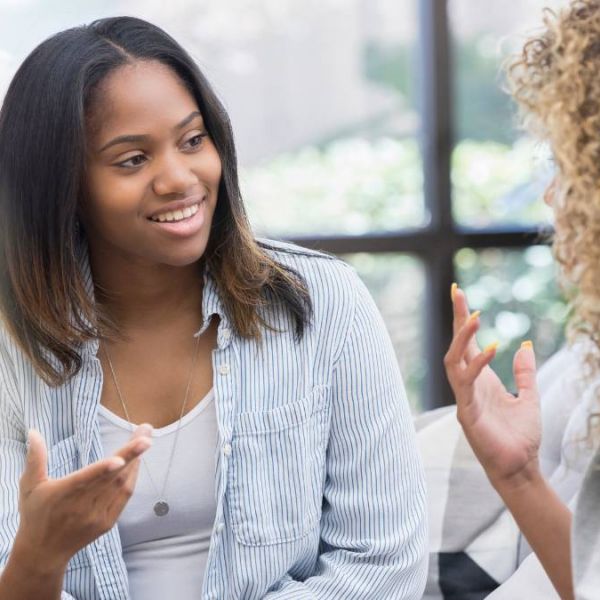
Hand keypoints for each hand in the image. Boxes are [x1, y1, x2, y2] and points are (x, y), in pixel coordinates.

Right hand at [13, 423, 153, 571]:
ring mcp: (98, 516)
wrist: (44, 553)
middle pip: (112, 477)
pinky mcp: (108, 522)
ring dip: (135, 461)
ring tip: (144, 439)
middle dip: (131, 452)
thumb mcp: (30, 486)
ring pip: (122, 485)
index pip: (87, 480)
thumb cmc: (35, 514)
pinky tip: (137, 462)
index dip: (103, 469)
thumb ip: (35, 458)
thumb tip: (33, 431)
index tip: (120, 459)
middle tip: (146, 431)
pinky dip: (132, 477)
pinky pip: (124, 496)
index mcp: (64, 494)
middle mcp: (83, 506)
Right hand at [444, 284, 541, 489]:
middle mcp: (468, 385)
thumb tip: (525, 345)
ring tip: (474, 315)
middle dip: (456, 318)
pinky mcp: (467, 413)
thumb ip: (525, 373)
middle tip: (458, 292)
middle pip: (455, 345)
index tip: (459, 292)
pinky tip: (492, 347)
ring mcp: (464, 398)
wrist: (520, 468)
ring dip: (462, 337)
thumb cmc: (521, 437)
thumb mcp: (529, 397)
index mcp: (481, 380)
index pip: (468, 344)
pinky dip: (477, 364)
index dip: (462, 318)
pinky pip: (466, 383)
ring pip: (454, 361)